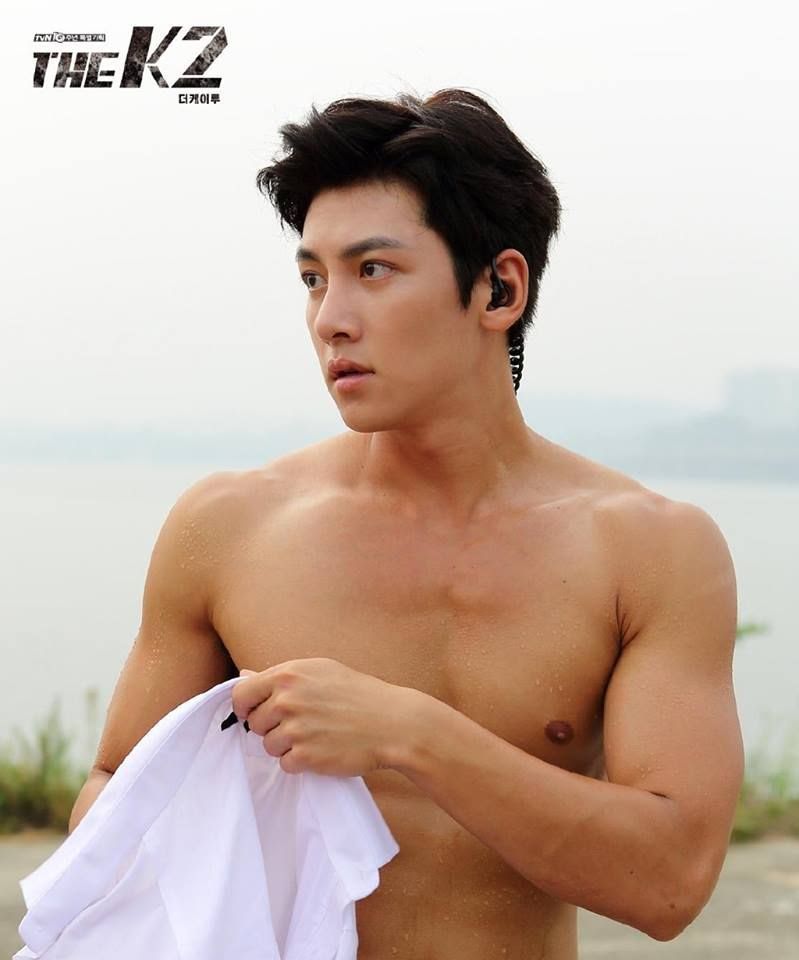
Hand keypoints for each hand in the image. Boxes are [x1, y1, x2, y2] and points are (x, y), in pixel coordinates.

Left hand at [231, 657, 417, 776]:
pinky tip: (321, 749)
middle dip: (271, 727)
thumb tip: (244, 675)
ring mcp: (295, 728)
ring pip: (268, 745)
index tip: (255, 713)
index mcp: (288, 674)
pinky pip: (285, 764)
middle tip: (301, 724)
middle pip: (253, 723)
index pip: (241, 693)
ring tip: (315, 736)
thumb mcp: (320, 671)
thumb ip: (281, 676)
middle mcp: (287, 699)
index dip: (245, 707)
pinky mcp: (305, 756)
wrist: (392, 723)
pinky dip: (300, 762)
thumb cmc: (358, 694)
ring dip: (286, 746)